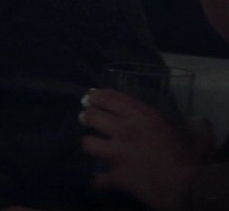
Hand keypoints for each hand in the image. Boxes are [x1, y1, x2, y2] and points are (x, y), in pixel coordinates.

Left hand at [79, 88, 211, 210]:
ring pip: (89, 144)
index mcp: (143, 116)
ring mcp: (119, 154)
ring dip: (90, 144)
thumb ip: (195, 125)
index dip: (96, 96)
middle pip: (93, 117)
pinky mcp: (119, 176)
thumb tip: (197, 121)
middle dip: (87, 116)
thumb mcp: (198, 135)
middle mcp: (126, 131)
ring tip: (91, 144)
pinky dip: (98, 182)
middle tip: (85, 117)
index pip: (110, 98)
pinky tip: (96, 182)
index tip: (90, 97)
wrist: (192, 186)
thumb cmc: (194, 158)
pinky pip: (100, 180)